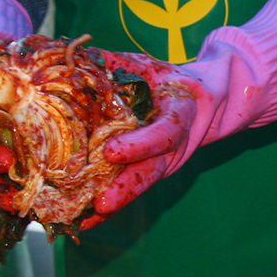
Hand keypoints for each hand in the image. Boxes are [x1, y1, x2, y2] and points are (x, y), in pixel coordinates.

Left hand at [82, 52, 206, 226]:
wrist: (205, 100)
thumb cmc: (169, 80)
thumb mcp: (147, 66)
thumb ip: (113, 63)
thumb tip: (71, 53)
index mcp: (180, 115)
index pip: (164, 133)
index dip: (139, 145)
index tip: (111, 153)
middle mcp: (174, 146)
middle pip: (152, 171)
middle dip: (126, 188)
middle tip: (102, 203)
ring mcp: (163, 163)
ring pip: (140, 186)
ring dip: (115, 204)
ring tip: (86, 218)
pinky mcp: (150, 173)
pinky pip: (129, 193)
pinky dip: (108, 210)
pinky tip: (84, 223)